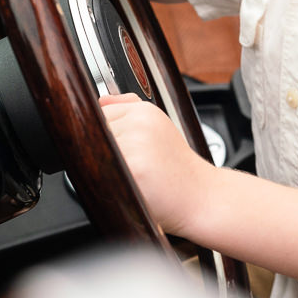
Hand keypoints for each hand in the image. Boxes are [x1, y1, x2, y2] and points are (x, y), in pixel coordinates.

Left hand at [100, 93, 210, 236]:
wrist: (201, 197)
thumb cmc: (178, 170)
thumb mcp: (159, 129)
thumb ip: (129, 109)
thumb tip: (101, 101)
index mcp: (145, 111)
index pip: (100, 113)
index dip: (103, 134)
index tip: (116, 151)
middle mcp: (140, 122)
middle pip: (95, 132)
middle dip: (102, 150)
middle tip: (124, 166)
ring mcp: (136, 143)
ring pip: (95, 150)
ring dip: (102, 165)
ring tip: (127, 176)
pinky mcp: (133, 166)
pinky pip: (101, 171)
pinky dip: (107, 181)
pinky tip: (127, 185)